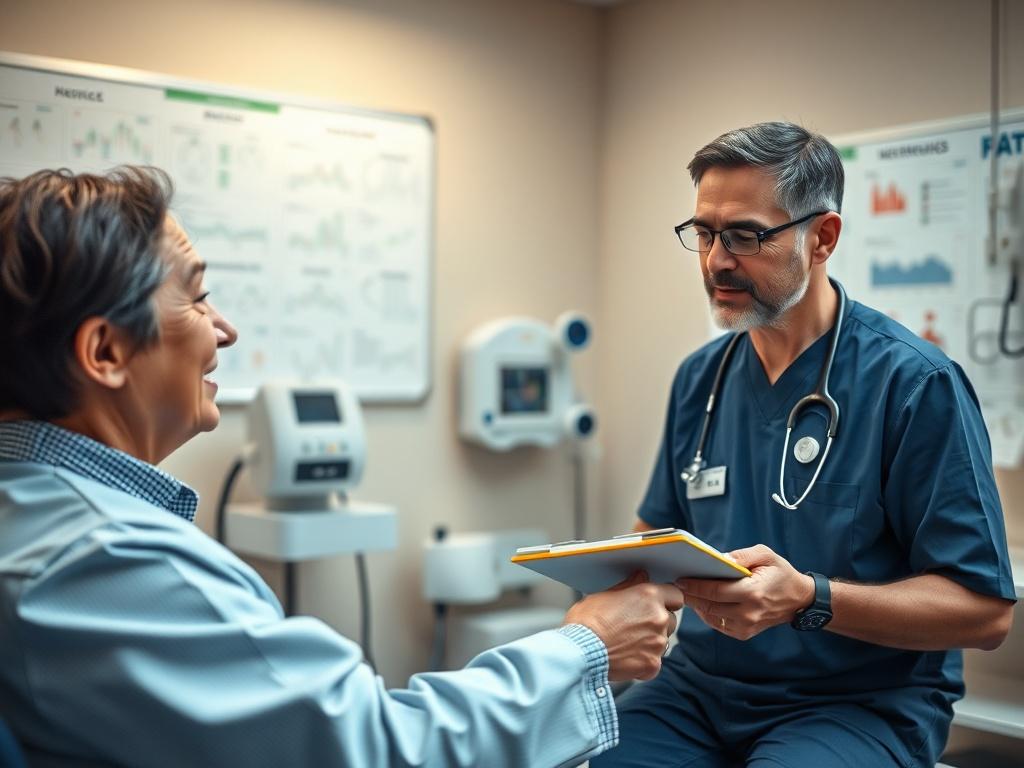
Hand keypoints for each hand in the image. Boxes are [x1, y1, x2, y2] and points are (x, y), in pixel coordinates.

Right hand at [563, 571, 684, 680]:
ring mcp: (658, 642)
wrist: (579, 652)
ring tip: (627, 642)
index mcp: (649, 596)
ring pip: (663, 640)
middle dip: (658, 621)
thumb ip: (628, 586)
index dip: (667, 600)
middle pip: (671, 619)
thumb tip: (640, 576)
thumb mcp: (603, 595)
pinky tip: (625, 656)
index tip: (658, 604)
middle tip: (636, 625)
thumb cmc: (586, 622)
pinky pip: (654, 661)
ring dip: (651, 641)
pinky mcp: (653, 664)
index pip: (675, 595)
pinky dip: (643, 661)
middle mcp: (658, 618)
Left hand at [676, 544, 814, 640]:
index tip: (680, 579)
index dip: (695, 585)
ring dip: (697, 605)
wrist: (799, 600)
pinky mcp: (744, 633)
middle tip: (677, 584)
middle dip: (691, 595)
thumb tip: (719, 558)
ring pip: (711, 617)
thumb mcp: (765, 555)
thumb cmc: (781, 574)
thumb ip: (741, 555)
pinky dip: (707, 614)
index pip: (715, 590)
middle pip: (709, 605)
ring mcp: (746, 626)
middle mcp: (748, 613)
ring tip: (687, 592)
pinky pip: (718, 624)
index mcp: (753, 592)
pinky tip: (702, 602)